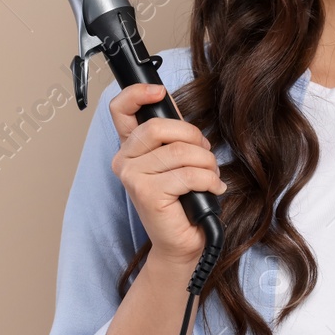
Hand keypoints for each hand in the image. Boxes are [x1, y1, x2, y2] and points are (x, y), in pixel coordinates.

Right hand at [109, 83, 226, 267]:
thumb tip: (173, 103)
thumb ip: (172, 133)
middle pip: (160, 127)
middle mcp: (124, 160)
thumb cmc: (183, 200)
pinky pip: (187, 174)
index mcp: (130, 147)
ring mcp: (132, 177)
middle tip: (205, 154)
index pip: (121, 109)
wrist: (182, 242)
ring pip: (179, 152)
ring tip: (211, 175)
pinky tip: (213, 189)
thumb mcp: (177, 159)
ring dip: (207, 163)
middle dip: (194, 138)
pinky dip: (209, 180)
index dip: (138, 94)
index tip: (159, 92)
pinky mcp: (146, 193)